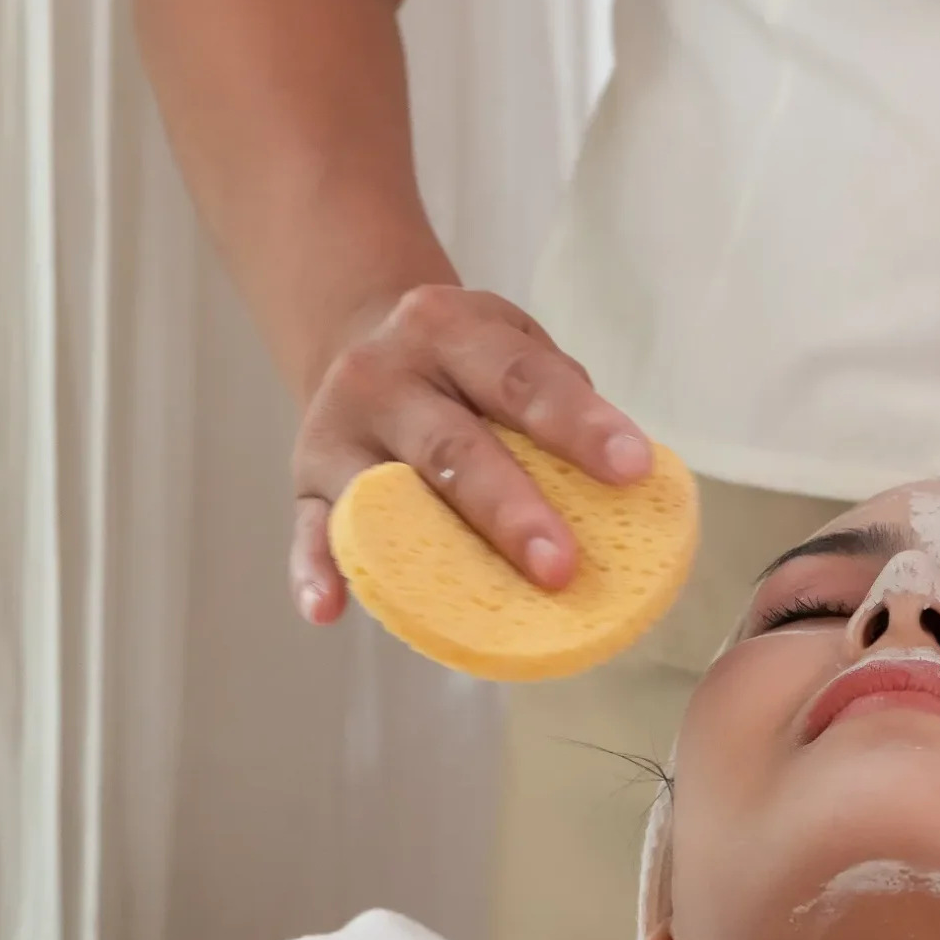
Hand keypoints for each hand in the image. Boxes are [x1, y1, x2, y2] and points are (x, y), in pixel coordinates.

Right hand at [290, 285, 653, 623]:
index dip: (579, 423)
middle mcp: (386, 373)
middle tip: (563, 566)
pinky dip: (316, 569)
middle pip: (454, 445)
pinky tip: (329, 610)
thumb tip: (625, 486)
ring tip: (481, 600)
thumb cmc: (462, 364)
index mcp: (450, 330)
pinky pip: (311, 528)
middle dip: (512, 509)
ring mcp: (339, 428)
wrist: (354, 336)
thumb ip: (554, 397)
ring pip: (386, 493)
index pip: (523, 378)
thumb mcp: (505, 343)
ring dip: (435, 549)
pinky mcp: (306, 479)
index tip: (633, 469)